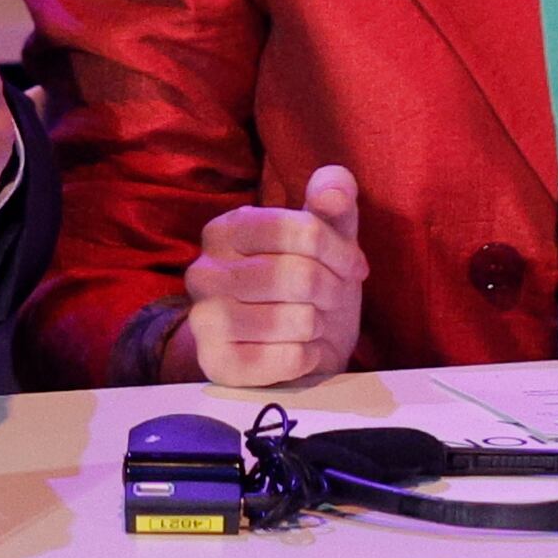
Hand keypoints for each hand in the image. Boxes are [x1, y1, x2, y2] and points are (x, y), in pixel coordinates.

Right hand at [168, 165, 365, 388]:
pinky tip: (300, 350)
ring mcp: (204, 321)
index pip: (302, 230)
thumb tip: (334, 191)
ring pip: (297, 320)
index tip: (354, 266)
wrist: (284, 347)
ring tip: (313, 322)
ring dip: (320, 324)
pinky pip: (288, 360)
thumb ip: (334, 198)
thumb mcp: (327, 233)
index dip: (340, 251)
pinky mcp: (218, 366)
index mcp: (226, 229)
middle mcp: (203, 272)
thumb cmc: (307, 280)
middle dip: (333, 290)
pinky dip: (308, 356)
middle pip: (301, 276)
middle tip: (334, 299)